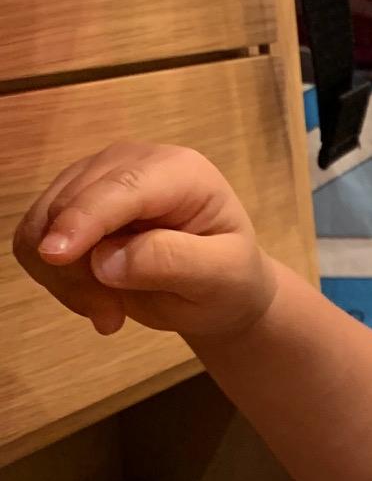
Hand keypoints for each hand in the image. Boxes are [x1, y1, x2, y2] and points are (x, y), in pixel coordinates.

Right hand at [13, 143, 276, 343]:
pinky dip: (56, 277)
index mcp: (178, 171)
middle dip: (77, 269)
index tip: (55, 256)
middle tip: (111, 318)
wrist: (219, 288)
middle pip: (69, 205)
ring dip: (65, 278)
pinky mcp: (72, 202)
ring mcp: (95, 178)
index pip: (120, 187)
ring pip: (42, 223)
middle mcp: (130, 162)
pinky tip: (95, 300)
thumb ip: (171, 261)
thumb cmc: (229, 280)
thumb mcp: (221, 277)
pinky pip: (34, 240)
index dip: (83, 219)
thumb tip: (103, 260)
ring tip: (109, 312)